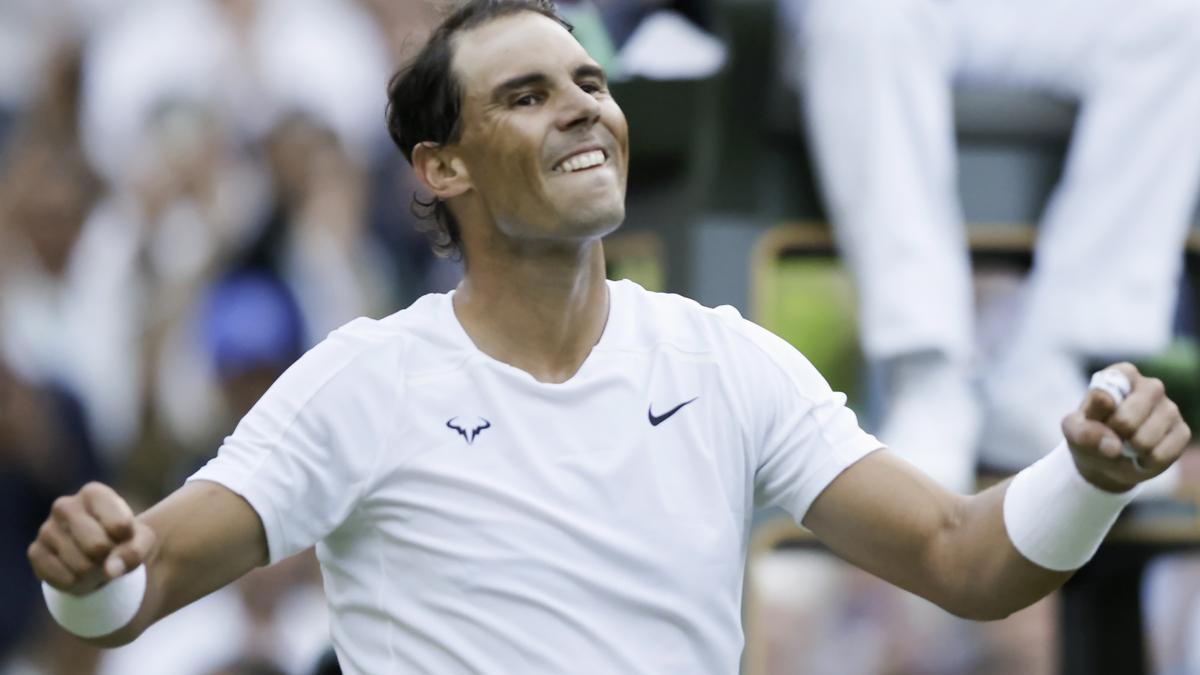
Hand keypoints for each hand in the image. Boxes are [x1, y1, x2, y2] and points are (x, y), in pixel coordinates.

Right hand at [27, 483, 155, 594]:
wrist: (98, 555)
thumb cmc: (123, 539)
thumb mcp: (142, 540)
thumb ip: (136, 551)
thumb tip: (110, 570)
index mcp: (94, 493)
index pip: (120, 525)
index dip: (127, 539)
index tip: (124, 535)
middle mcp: (65, 506)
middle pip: (97, 547)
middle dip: (108, 558)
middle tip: (108, 554)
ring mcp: (46, 528)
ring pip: (80, 566)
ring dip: (93, 573)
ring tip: (94, 563)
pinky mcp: (35, 552)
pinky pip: (63, 578)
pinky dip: (77, 582)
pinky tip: (77, 571)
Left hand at [1062, 363, 1190, 492]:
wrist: (1107, 459)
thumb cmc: (1089, 434)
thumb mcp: (1074, 431)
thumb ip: (1083, 432)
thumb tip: (1113, 444)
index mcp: (1122, 374)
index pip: (1107, 392)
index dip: (1098, 415)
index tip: (1094, 417)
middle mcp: (1151, 386)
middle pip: (1126, 419)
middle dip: (1113, 436)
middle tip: (1111, 436)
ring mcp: (1170, 408)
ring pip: (1146, 439)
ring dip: (1130, 451)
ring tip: (1126, 446)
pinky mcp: (1182, 431)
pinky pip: (1162, 454)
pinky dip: (1146, 462)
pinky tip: (1142, 455)